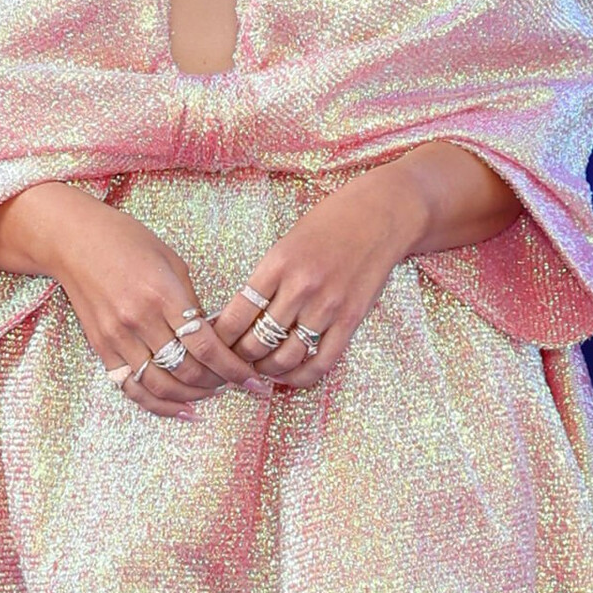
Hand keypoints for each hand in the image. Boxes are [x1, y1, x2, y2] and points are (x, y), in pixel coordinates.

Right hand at [50, 197, 264, 420]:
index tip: (252, 378)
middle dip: (218, 383)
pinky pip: (133, 387)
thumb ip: (190, 300)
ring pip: (161, 386)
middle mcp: (140, 320)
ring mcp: (118, 337)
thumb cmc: (126, 240)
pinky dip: (159, 404)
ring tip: (211, 394)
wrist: (74, 241)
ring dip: (192, 396)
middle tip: (237, 383)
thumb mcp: (170, 260)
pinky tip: (181, 408)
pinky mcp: (102, 349)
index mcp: (163, 294)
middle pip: (187, 370)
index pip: (205, 345)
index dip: (233, 367)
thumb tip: (212, 335)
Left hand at [211, 169, 412, 389]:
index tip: (213, 343)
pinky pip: (321, 363)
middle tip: (233, 361)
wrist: (379, 215)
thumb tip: (239, 316)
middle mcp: (300, 287)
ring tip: (260, 368)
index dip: (219, 338)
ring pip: (286, 357)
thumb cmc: (329, 223)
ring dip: (268, 370)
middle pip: (257, 342)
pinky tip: (289, 375)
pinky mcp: (351, 320)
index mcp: (277, 263)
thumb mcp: (287, 242)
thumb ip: (267, 278)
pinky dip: (300, 377)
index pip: (236, 314)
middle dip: (239, 358)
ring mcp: (327, 306)